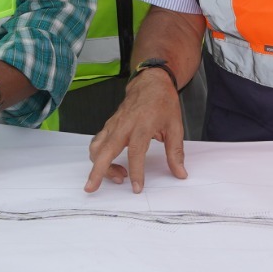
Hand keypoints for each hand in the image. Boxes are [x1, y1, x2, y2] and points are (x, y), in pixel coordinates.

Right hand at [84, 69, 187, 192]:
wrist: (151, 83)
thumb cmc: (163, 103)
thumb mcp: (175, 126)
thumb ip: (176, 152)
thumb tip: (180, 173)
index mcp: (142, 124)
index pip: (136, 151)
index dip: (136, 171)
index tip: (137, 187)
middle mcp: (124, 125)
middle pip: (105, 150)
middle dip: (97, 171)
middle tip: (91, 188)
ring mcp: (113, 125)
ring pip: (96, 147)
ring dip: (98, 165)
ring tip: (116, 177)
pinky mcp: (108, 126)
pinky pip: (97, 143)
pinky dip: (98, 156)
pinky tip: (109, 164)